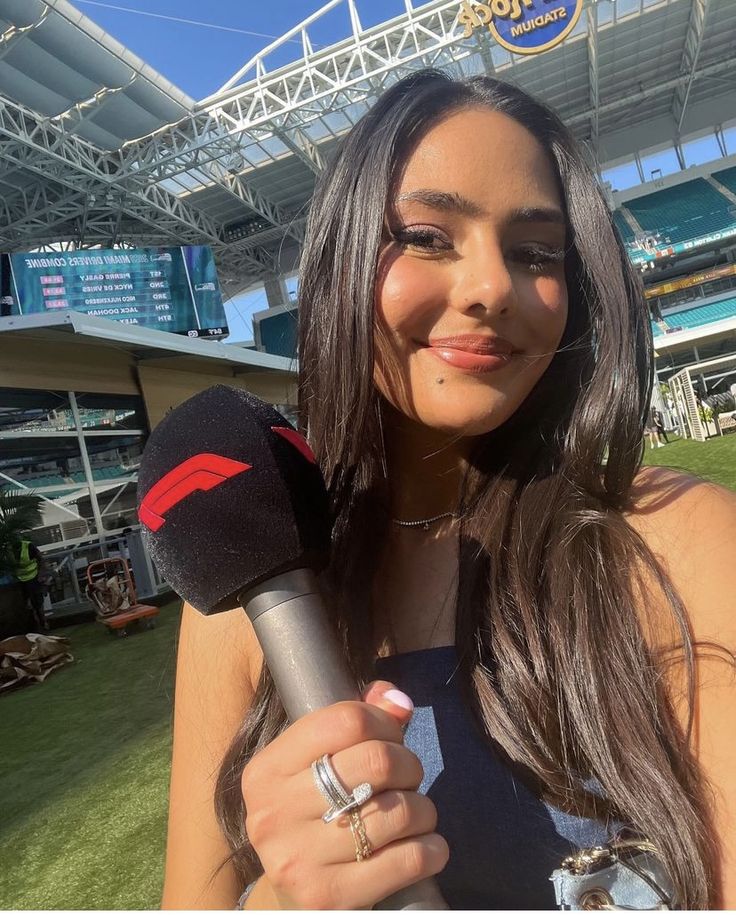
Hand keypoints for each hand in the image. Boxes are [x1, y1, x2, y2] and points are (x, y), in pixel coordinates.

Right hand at [241, 680, 448, 908]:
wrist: (290, 893)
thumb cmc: (312, 811)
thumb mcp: (316, 760)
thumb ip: (356, 718)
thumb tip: (400, 702)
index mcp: (267, 769)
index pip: (347, 720)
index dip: (385, 722)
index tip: (392, 738)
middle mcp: (274, 812)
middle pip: (377, 761)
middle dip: (409, 764)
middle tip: (408, 777)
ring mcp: (298, 858)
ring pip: (399, 810)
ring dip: (424, 808)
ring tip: (416, 813)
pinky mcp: (328, 898)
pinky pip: (408, 860)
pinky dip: (432, 848)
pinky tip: (426, 844)